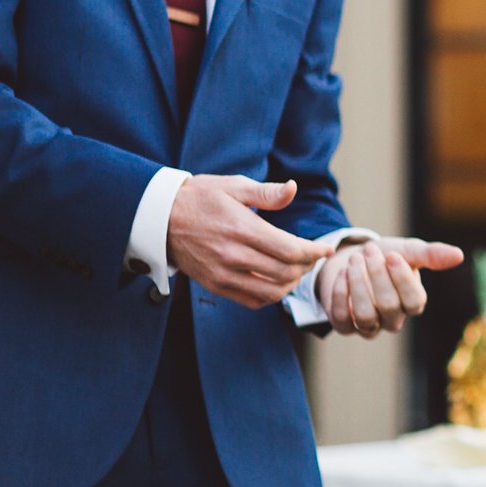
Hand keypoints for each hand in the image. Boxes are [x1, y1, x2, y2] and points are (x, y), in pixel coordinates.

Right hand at [165, 176, 330, 309]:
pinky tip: (277, 282)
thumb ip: (266, 192)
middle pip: (285, 272)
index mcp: (242, 229)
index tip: (326, 249)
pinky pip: (251, 300)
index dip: (314, 252)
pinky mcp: (214, 285)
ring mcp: (222, 274)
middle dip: (307, 266)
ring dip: (291, 284)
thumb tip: (294, 188)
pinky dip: (270, 295)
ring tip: (298, 271)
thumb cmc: (200, 197)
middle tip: (314, 257)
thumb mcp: (233, 186)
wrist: (159, 218)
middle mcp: (233, 255)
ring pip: (271, 291)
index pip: (290, 250)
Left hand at [317, 237, 463, 337]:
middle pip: (388, 307)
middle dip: (377, 276)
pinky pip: (341, 318)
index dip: (403, 280)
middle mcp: (392, 319)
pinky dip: (339, 293)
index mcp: (412, 303)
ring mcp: (368, 326)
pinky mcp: (345, 325)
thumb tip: (459, 255)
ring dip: (358, 285)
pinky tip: (341, 272)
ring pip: (365, 316)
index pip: (414, 302)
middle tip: (368, 250)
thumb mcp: (408, 251)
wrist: (353, 259)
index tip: (392, 254)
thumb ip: (431, 255)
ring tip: (354, 260)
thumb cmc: (386, 257)